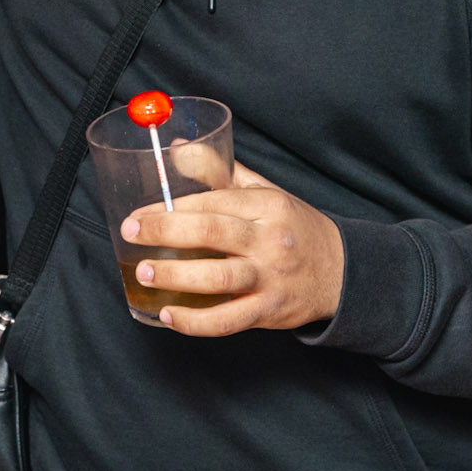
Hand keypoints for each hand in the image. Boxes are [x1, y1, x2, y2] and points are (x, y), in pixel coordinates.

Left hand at [120, 162, 344, 336]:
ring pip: (218, 278)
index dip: (170, 206)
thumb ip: (220, 172)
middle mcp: (270, 241)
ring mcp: (270, 278)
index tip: (138, 213)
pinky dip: (195, 322)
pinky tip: (169, 315)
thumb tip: (177, 149)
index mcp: (268, 206)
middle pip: (212, 232)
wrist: (340, 271)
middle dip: (165, 231)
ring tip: (144, 272)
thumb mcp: (265, 193)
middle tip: (131, 233)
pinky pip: (227, 321)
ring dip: (175, 276)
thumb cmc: (294, 229)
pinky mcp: (269, 312)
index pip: (213, 201)